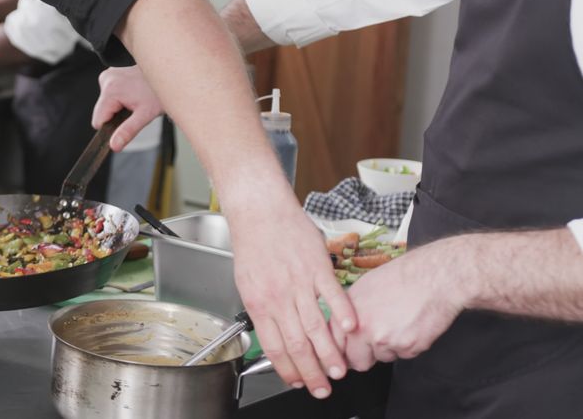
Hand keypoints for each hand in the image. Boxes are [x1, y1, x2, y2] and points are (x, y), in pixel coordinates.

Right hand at [91, 66, 162, 150]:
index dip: (111, 127)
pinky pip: (110, 95)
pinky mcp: (112, 74)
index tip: (128, 122)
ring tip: (136, 100)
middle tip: (135, 109)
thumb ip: (127, 131)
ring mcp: (109, 75)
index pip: (98, 121)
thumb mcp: (145, 116)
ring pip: (105, 104)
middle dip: (117, 116)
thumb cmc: (159, 94)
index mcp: (110, 90)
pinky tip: (133, 94)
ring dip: (119, 107)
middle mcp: (106, 79)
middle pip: (102, 112)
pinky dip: (120, 98)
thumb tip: (114, 145)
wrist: (170, 77)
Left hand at [231, 204, 355, 398]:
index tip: (298, 382)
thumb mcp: (248, 283)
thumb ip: (264, 310)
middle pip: (297, 343)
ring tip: (339, 369)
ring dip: (330, 352)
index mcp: (259, 303)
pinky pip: (333, 295)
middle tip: (323, 387)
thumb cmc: (253, 245)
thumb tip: (276, 334)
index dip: (288, 369)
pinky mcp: (317, 267)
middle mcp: (279, 297)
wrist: (260, 211)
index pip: (274, 346)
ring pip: (317, 326)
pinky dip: (343, 314)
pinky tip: (351, 329)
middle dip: (312, 371)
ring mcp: (299, 282)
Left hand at [331, 241, 462, 370]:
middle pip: (356, 361)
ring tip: (398, 322)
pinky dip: (408, 345)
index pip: (334, 345)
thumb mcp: (362, 289)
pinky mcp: (407, 347)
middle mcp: (362, 329)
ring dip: (389, 348)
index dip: (340, 353)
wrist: (434, 277)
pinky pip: (404, 355)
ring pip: (382, 358)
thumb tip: (340, 332)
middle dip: (365, 356)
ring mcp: (385, 340)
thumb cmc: (400, 277)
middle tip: (375, 342)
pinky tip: (411, 324)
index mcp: (347, 314)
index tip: (344, 357)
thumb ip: (348, 313)